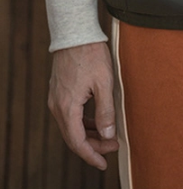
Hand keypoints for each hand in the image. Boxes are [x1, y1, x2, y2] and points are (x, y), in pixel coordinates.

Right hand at [48, 42, 118, 169]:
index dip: (91, 155)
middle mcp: (57, 106)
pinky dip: (83, 122)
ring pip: (71, 126)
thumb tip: (108, 135)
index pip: (77, 142)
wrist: (75, 33)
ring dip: (89, 134)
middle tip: (113, 147)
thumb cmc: (91, 54)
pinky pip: (70, 115)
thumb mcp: (104, 82)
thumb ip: (106, 111)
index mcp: (67, 107)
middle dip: (93, 145)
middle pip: (73, 137)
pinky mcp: (59, 92)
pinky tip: (97, 121)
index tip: (104, 163)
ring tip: (108, 136)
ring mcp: (56, 99)